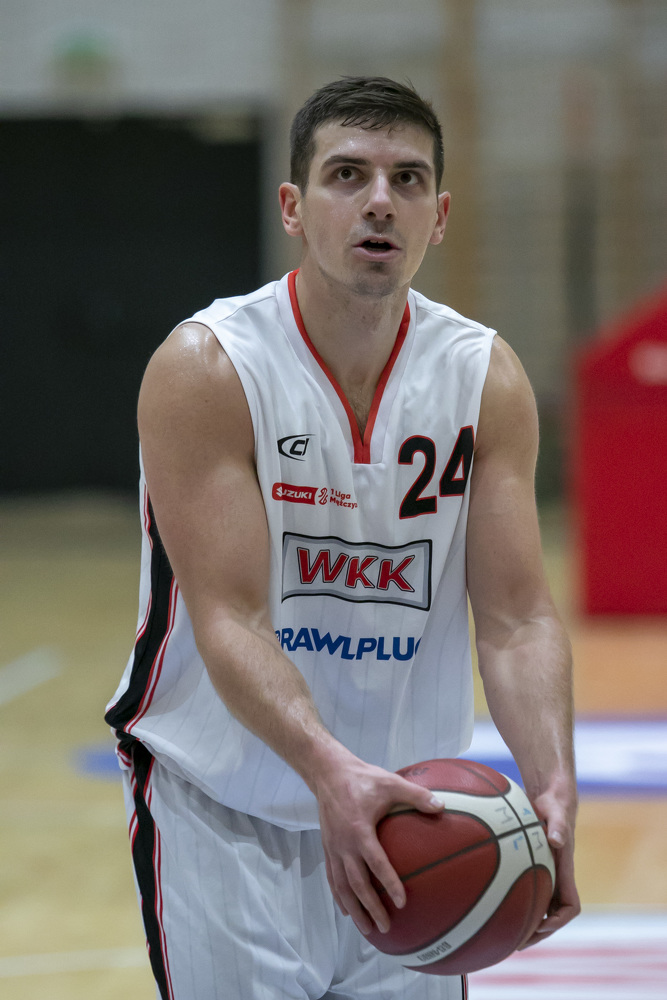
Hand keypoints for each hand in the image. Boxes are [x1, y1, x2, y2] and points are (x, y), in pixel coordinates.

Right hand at [314, 756, 443, 936]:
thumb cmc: (362, 778)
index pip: (375, 863)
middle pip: (356, 883)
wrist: (329, 773)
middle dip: (371, 907)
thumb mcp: (390, 783)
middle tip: (386, 926)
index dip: (389, 883)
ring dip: (354, 909)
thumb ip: (416, 795)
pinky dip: (339, 896)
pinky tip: (347, 910)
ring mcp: (333, 848)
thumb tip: (442, 806)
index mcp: (359, 830)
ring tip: (367, 929)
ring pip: (342, 886)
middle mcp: (344, 844)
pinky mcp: (327, 847)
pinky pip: (332, 877)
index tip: (402, 902)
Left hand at [520, 786, 580, 947]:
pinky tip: (496, 906)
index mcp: (565, 869)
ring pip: (542, 907)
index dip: (558, 921)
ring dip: (529, 922)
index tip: (541, 926)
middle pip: (554, 915)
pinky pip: (530, 891)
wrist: (552, 798)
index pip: (570, 906)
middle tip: (516, 943)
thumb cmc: (554, 805)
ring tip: (505, 934)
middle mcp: (558, 876)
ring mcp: (548, 873)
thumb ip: (558, 826)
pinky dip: (519, 903)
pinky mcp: (537, 867)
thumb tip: (556, 841)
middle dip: (539, 931)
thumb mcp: (556, 813)